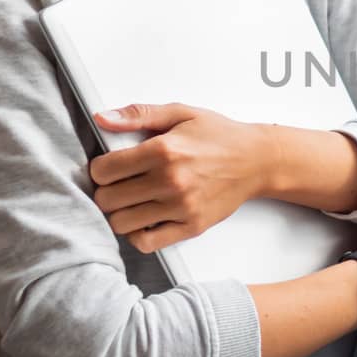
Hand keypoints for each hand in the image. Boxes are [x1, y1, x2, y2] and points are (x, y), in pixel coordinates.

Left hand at [88, 102, 273, 252]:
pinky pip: (147, 243)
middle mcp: (171, 180)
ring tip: (130, 202)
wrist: (257, 160)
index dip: (99, 169)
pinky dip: (137, 234)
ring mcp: (181, 207)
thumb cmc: (220, 136)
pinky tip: (144, 219)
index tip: (108, 168)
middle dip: (106, 192)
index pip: (104, 171)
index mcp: (163, 150)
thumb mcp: (181, 113)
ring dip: (119, 213)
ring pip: (121, 223)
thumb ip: (139, 114)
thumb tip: (102, 117)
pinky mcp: (191, 226)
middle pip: (108, 200)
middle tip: (117, 185)